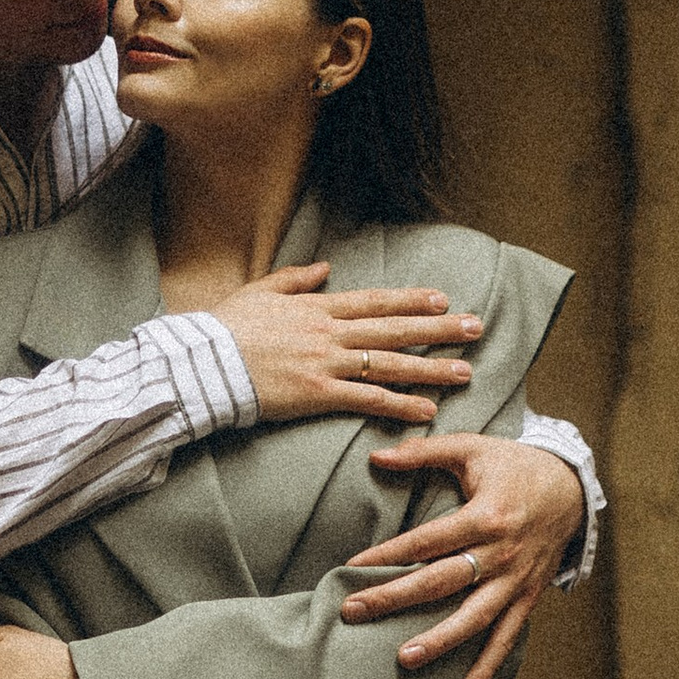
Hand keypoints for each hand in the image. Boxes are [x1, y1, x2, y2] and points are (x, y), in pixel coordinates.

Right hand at [213, 263, 481, 429]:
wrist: (203, 361)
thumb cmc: (226, 328)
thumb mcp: (261, 291)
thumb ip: (296, 279)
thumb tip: (325, 268)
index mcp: (317, 307)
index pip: (375, 302)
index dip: (411, 300)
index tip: (442, 299)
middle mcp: (330, 332)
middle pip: (395, 328)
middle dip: (438, 328)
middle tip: (475, 327)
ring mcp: (327, 363)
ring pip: (390, 363)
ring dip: (431, 368)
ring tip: (465, 371)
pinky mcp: (318, 394)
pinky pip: (369, 400)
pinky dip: (400, 404)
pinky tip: (427, 410)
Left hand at [338, 434, 587, 678]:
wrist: (573, 486)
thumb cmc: (513, 464)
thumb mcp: (471, 447)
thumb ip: (423, 452)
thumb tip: (375, 455)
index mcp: (485, 515)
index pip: (427, 540)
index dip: (389, 554)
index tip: (353, 567)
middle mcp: (502, 552)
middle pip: (442, 581)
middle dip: (395, 598)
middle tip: (354, 612)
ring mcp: (517, 579)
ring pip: (475, 616)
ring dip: (441, 640)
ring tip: (405, 659)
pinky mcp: (528, 596)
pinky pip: (508, 635)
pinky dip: (489, 665)